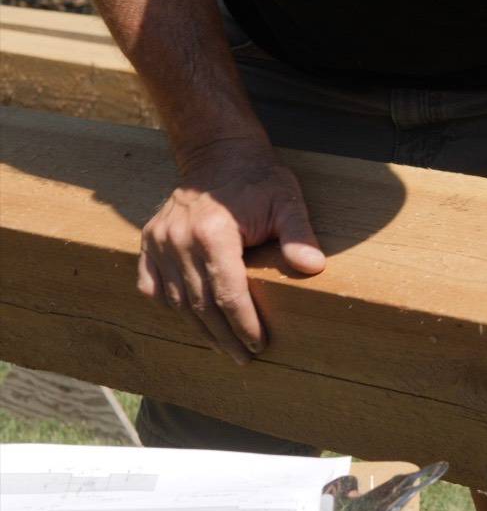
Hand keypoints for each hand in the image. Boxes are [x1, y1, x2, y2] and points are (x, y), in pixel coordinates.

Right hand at [136, 139, 325, 363]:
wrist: (219, 152)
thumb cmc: (258, 179)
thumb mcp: (286, 199)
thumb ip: (298, 233)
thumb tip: (313, 267)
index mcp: (212, 233)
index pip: (228, 294)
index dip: (244, 324)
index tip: (260, 345)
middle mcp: (178, 240)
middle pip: (201, 305)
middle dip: (225, 336)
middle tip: (245, 357)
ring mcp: (158, 241)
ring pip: (176, 301)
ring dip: (200, 328)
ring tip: (224, 347)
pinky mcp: (148, 241)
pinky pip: (151, 286)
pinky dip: (171, 306)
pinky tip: (192, 320)